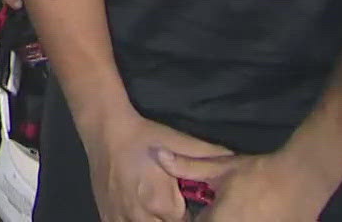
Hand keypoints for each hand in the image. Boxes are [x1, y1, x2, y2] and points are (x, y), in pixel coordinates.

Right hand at [79, 111, 229, 221]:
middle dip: (173, 221)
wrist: (106, 129)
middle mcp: (140, 216)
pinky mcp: (107, 216)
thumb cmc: (145, 136)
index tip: (191, 207)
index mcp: (161, 202)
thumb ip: (208, 154)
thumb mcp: (179, 142)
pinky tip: (140, 215)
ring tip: (159, 212)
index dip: (193, 217)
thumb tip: (235, 158)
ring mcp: (120, 218)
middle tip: (175, 209)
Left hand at [157, 147, 336, 221]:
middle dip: (209, 220)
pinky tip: (253, 215)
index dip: (192, 220)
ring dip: (230, 221)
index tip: (196, 213)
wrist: (302, 177)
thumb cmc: (258, 171)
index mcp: (216, 219)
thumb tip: (159, 154)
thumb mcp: (221, 168)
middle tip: (219, 211)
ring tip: (237, 211)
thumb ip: (187, 166)